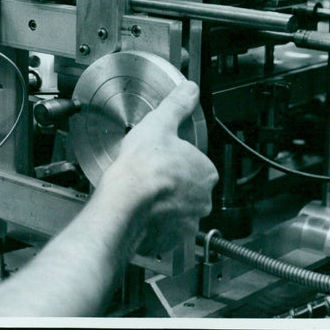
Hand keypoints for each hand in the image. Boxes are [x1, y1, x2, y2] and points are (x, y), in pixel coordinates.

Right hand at [96, 81, 217, 254]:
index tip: (162, 157)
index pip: (196, 162)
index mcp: (206, 172)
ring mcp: (187, 222)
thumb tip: (189, 89)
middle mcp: (202, 199)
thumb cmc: (142, 167)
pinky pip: (164, 228)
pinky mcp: (170, 239)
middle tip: (151, 173)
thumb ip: (177, 105)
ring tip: (142, 192)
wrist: (124, 203)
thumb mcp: (160, 123)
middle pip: (188, 187)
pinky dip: (153, 221)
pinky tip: (140, 209)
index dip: (177, 158)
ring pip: (177, 209)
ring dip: (163, 203)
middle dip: (172, 182)